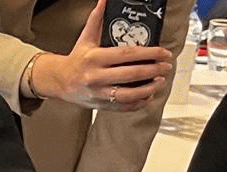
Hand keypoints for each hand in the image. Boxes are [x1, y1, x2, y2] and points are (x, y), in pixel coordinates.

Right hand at [29, 0, 170, 109]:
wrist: (61, 82)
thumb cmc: (77, 60)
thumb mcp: (86, 38)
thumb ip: (98, 19)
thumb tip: (105, 1)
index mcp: (95, 58)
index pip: (127, 55)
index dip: (148, 54)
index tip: (162, 52)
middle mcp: (97, 77)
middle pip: (131, 74)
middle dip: (153, 70)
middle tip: (166, 66)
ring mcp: (99, 93)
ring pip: (129, 94)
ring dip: (149, 88)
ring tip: (161, 81)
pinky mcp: (101, 105)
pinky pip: (123, 106)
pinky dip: (138, 102)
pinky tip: (148, 95)